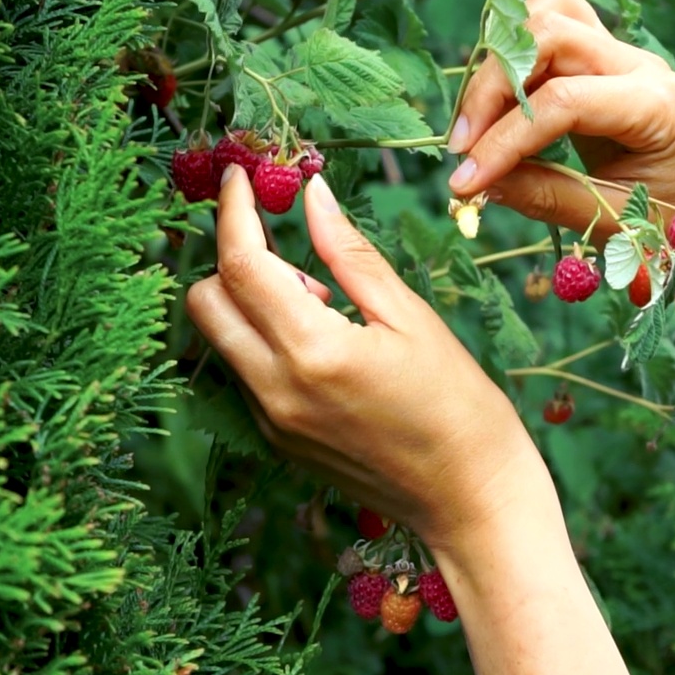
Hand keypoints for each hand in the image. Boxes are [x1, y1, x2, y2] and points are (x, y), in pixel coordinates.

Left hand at [185, 167, 552, 550]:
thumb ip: (349, 253)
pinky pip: (244, 373)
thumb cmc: (457, 403)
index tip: (240, 177)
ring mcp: (270, 422)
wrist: (469, 497)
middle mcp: (275, 391)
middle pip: (205, 303)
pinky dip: (264, 341)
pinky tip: (322, 345)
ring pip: (220, 339)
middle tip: (293, 256)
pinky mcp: (276, 441)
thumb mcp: (410, 316)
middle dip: (232, 261)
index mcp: (313, 351)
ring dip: (250, 304)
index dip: (233, 211)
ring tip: (323, 307)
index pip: (241, 264)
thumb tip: (311, 194)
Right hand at [449, 0, 674, 225]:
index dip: (503, 139)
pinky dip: (519, 50)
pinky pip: (557, 21)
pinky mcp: (605, 58)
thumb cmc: (667, 227)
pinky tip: (502, 100)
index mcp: (657, 107)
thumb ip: (543, 196)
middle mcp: (642, 67)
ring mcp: (624, 55)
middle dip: (492, 90)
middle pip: (550, 36)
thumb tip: (474, 182)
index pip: (562, 101)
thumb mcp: (607, 222)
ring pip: (551, 13)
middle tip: (461, 149)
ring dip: (502, 62)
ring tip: (479, 124)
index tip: (463, 180)